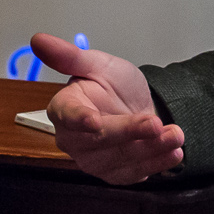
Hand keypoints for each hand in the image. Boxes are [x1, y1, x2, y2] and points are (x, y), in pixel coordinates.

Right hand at [31, 33, 184, 184]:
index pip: (67, 115)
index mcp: (64, 109)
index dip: (79, 119)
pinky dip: (158, 163)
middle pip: (99, 139)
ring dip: (151, 148)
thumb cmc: (111, 86)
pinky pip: (136, 173)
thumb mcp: (96, 63)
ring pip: (121, 158)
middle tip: (154, 122)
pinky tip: (173, 151)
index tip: (94, 121)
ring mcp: (95, 160)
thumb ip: (69, 56)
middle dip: (128, 132)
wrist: (137, 105)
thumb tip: (38, 39)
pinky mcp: (116, 173)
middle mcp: (74, 139)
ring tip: (174, 134)